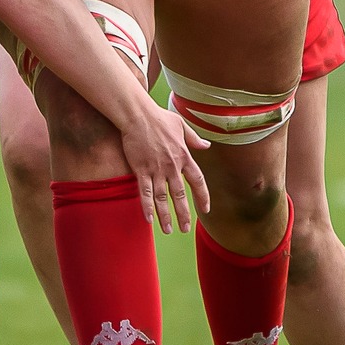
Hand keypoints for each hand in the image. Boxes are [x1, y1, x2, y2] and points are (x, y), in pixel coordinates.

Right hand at [118, 99, 209, 233]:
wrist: (138, 114)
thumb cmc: (158, 117)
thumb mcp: (181, 125)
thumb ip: (194, 138)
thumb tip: (207, 145)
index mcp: (184, 156)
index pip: (198, 181)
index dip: (202, 196)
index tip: (206, 209)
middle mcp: (172, 166)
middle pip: (179, 195)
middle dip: (183, 214)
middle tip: (184, 229)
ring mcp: (156, 169)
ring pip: (162, 198)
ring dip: (165, 216)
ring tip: (168, 230)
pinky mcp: (141, 169)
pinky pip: (144, 192)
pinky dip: (147, 207)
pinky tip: (149, 220)